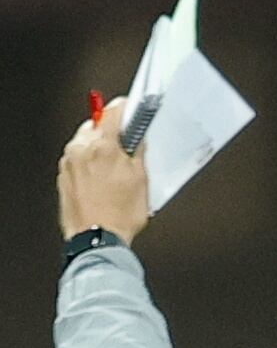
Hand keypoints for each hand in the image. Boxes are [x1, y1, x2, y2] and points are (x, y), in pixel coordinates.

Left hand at [57, 111, 145, 243]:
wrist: (97, 238)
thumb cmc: (118, 214)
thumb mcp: (141, 180)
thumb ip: (137, 153)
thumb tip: (136, 141)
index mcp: (101, 145)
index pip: (112, 113)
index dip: (125, 108)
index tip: (130, 109)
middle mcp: (80, 149)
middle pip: (95, 126)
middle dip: (111, 131)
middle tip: (128, 144)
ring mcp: (68, 162)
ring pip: (85, 142)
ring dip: (99, 147)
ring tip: (116, 168)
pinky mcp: (63, 175)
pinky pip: (77, 159)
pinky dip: (90, 162)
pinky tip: (104, 179)